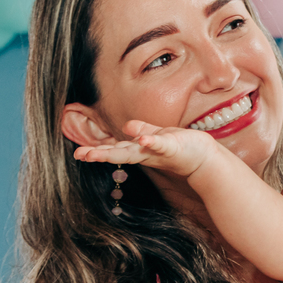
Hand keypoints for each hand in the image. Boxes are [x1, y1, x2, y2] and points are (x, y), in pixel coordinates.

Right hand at [72, 119, 217, 177]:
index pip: (116, 149)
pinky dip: (151, 142)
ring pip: (134, 151)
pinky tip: (142, 140)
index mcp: (140, 149)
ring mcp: (158, 150)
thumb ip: (143, 130)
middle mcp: (145, 152)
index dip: (97, 151)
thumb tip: (126, 127)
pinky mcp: (172, 146)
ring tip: (98, 154)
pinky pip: (160, 144)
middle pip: (119, 153)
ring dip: (116, 152)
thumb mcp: (159, 136)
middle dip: (99, 154)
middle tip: (79, 155)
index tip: (78, 153)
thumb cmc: (181, 146)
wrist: (204, 156)